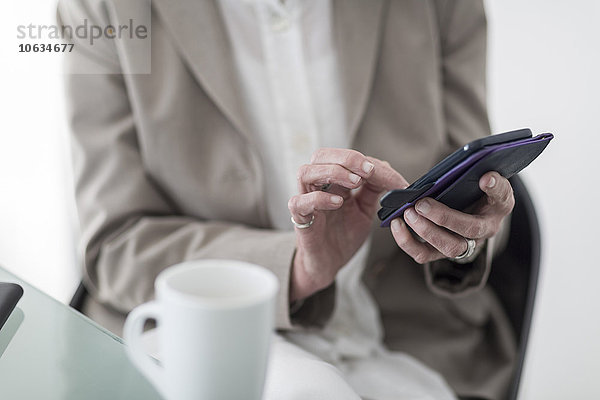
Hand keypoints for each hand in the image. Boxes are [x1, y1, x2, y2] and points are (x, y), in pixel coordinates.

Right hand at [288, 148, 407, 300]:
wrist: (329, 264)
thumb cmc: (343, 236)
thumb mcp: (364, 210)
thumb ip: (372, 191)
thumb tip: (387, 169)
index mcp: (334, 182)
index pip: (346, 159)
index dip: (369, 163)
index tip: (392, 177)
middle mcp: (317, 186)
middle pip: (321, 155)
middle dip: (346, 158)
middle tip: (368, 170)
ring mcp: (306, 201)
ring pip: (305, 172)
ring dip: (332, 172)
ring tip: (355, 182)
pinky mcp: (299, 219)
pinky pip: (300, 202)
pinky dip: (319, 198)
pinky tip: (338, 203)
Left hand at [390, 171, 513, 263]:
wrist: (467, 211)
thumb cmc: (474, 192)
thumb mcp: (484, 180)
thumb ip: (487, 178)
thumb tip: (486, 177)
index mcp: (498, 207)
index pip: (501, 198)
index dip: (495, 188)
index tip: (485, 178)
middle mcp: (484, 231)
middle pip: (469, 230)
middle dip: (445, 217)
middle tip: (422, 203)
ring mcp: (463, 244)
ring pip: (448, 247)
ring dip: (425, 231)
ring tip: (408, 213)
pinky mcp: (441, 251)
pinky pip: (424, 254)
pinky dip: (408, 242)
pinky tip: (396, 225)